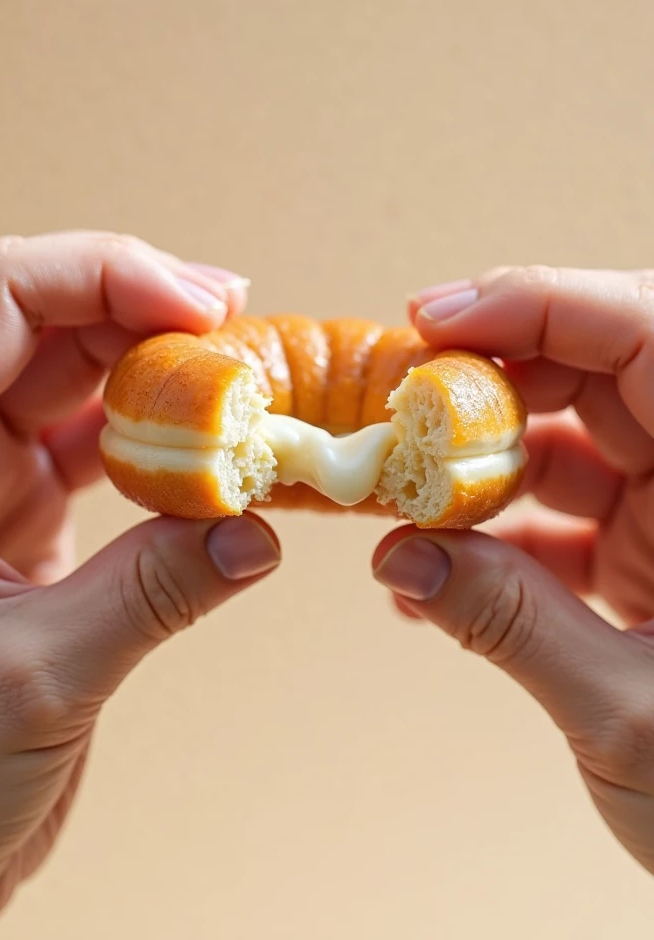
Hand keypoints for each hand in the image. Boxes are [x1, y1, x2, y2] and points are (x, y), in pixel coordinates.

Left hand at [0, 232, 280, 935]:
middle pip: (49, 326)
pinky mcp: (23, 522)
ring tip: (238, 378)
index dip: (101, 275)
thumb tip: (255, 536)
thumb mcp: (37, 674)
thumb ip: (151, 594)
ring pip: (77, 384)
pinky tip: (211, 450)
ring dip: (157, 375)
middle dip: (146, 311)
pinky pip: (98, 453)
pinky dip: (157, 446)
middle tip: (239, 326)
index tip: (199, 303)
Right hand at [373, 267, 653, 875]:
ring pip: (563, 446)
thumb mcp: (632, 717)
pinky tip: (434, 580)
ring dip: (475, 470)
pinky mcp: (643, 561)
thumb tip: (401, 559)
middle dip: (485, 384)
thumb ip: (516, 625)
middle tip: (393, 410)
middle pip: (592, 376)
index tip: (434, 319)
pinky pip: (558, 522)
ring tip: (398, 503)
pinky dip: (493, 543)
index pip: (644, 333)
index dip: (537, 306)